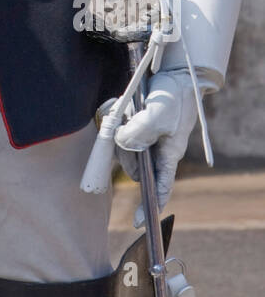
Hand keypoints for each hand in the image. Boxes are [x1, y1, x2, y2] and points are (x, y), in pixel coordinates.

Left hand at [110, 70, 199, 225]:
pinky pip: (120, 129)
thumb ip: (139, 132)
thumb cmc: (175, 97)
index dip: (150, 205)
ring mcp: (144, 137)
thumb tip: (120, 142)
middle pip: (134, 165)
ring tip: (130, 110)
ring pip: (124, 147)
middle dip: (125, 153)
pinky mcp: (134, 124)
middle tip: (126, 127)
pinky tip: (126, 106)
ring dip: (121, 131)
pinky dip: (119, 119)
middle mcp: (156, 150)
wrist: (176, 74)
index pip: (160, 187)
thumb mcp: (159, 115)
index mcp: (169, 155)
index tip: (140, 222)